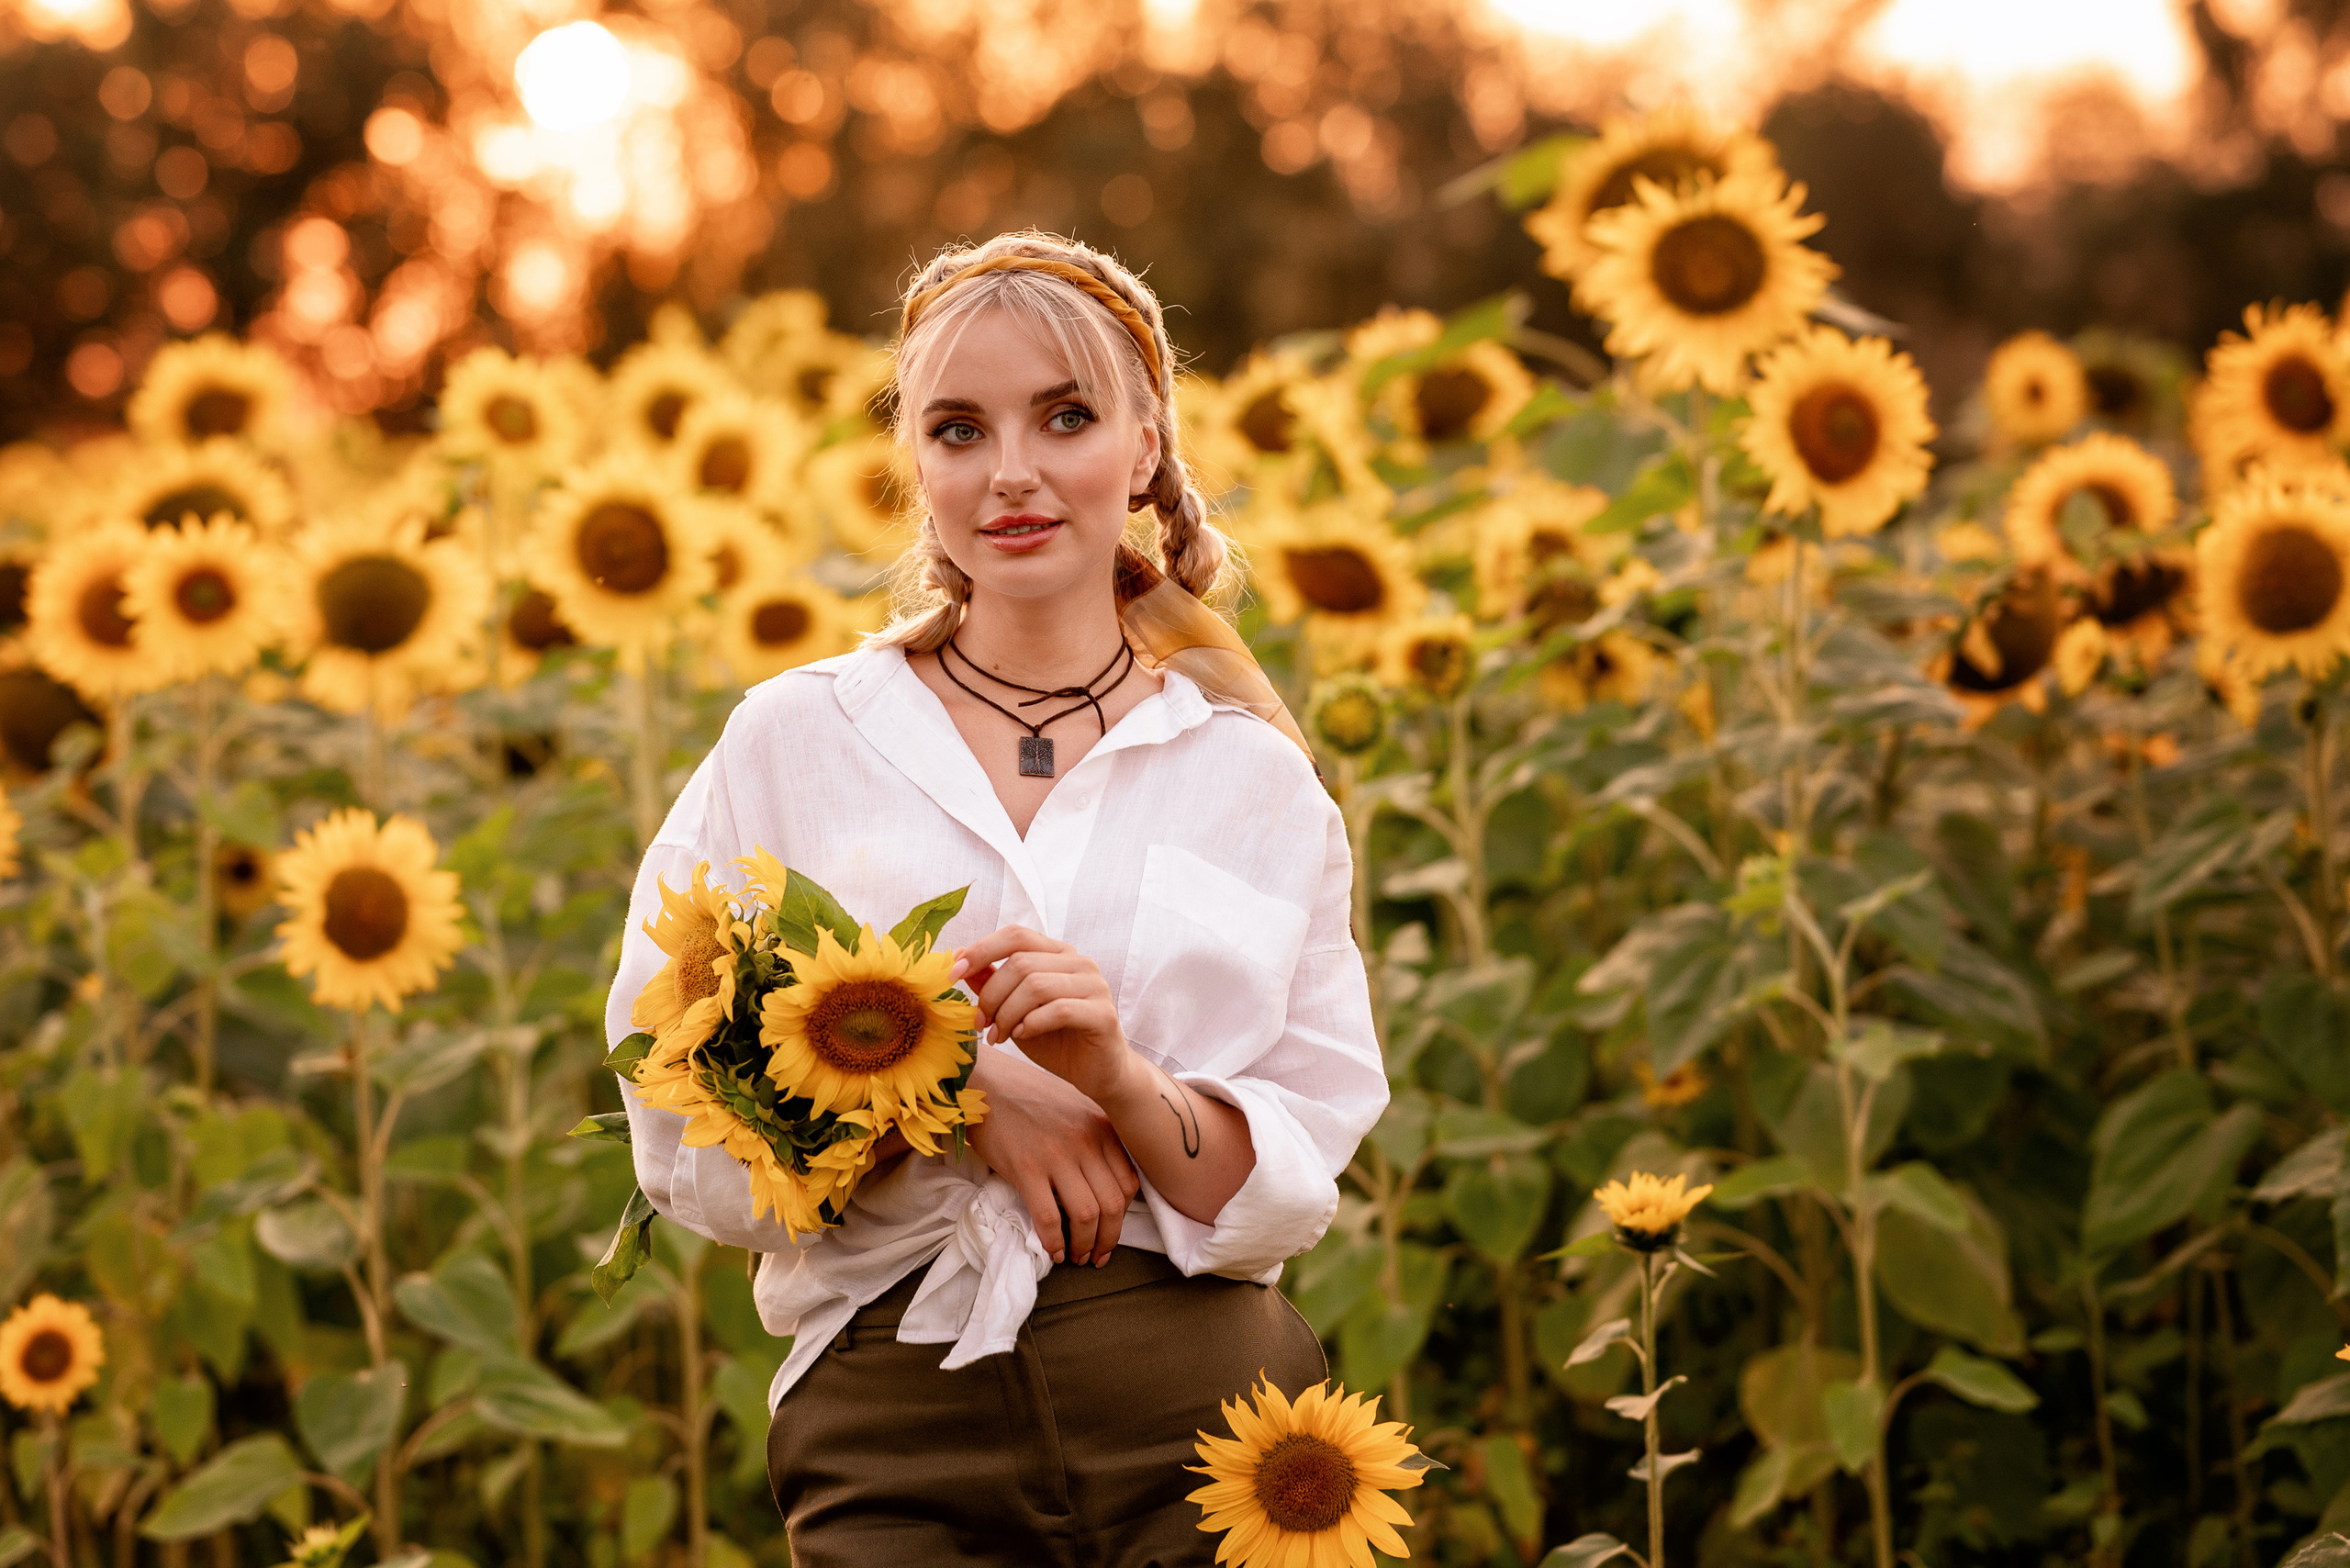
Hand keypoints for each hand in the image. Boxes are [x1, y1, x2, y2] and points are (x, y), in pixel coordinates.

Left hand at [951, 926, 1138, 1107]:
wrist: (1096, 1072)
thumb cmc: (1055, 1039)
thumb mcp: (1014, 1009)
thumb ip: (992, 983)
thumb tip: (959, 959)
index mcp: (1057, 953)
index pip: (1016, 936)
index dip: (981, 950)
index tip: (953, 974)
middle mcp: (1079, 962)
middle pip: (1021, 963)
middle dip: (991, 995)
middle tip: (981, 1024)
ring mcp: (1094, 986)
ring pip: (1036, 986)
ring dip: (1007, 1014)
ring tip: (999, 1036)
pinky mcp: (1103, 1013)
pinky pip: (1059, 1010)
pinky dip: (1032, 1024)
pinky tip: (1022, 1036)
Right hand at [960, 1046, 1139, 1266]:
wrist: (985, 1083)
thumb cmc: (1027, 1097)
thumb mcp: (1075, 1108)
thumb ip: (1094, 1139)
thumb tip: (1102, 1182)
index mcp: (1101, 1128)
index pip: (1129, 1183)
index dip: (1123, 1216)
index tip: (1110, 1230)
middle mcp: (1085, 1142)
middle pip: (1112, 1204)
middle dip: (1108, 1239)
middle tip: (1097, 1256)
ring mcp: (1056, 1155)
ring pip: (1085, 1215)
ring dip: (1083, 1245)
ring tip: (1076, 1257)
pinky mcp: (1026, 1168)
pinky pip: (1048, 1217)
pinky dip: (1054, 1241)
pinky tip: (1053, 1251)